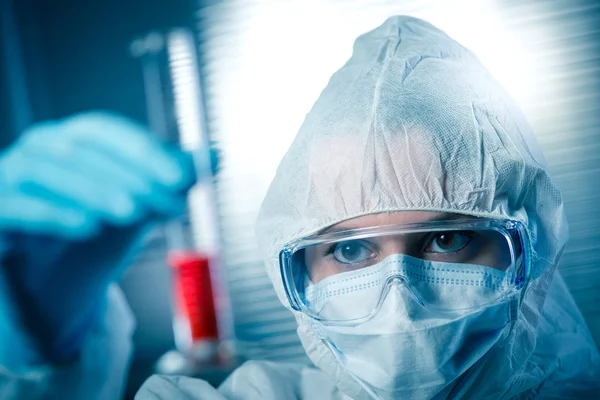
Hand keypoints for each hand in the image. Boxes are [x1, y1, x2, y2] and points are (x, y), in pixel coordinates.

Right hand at [0, 111, 202, 361]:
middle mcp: (39, 149)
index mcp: (74, 139)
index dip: (145, 150)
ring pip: (48, 173)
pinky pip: (14, 206)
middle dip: (130, 175)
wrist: (52, 274)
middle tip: (168, 203)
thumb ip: (172, 179)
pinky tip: (87, 227)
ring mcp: (9, 176)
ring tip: (132, 213)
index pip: (107, 132)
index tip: (184, 176)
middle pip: (80, 150)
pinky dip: (51, 214)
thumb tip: (216, 156)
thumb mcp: (140, 203)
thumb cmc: (97, 229)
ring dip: (95, 190)